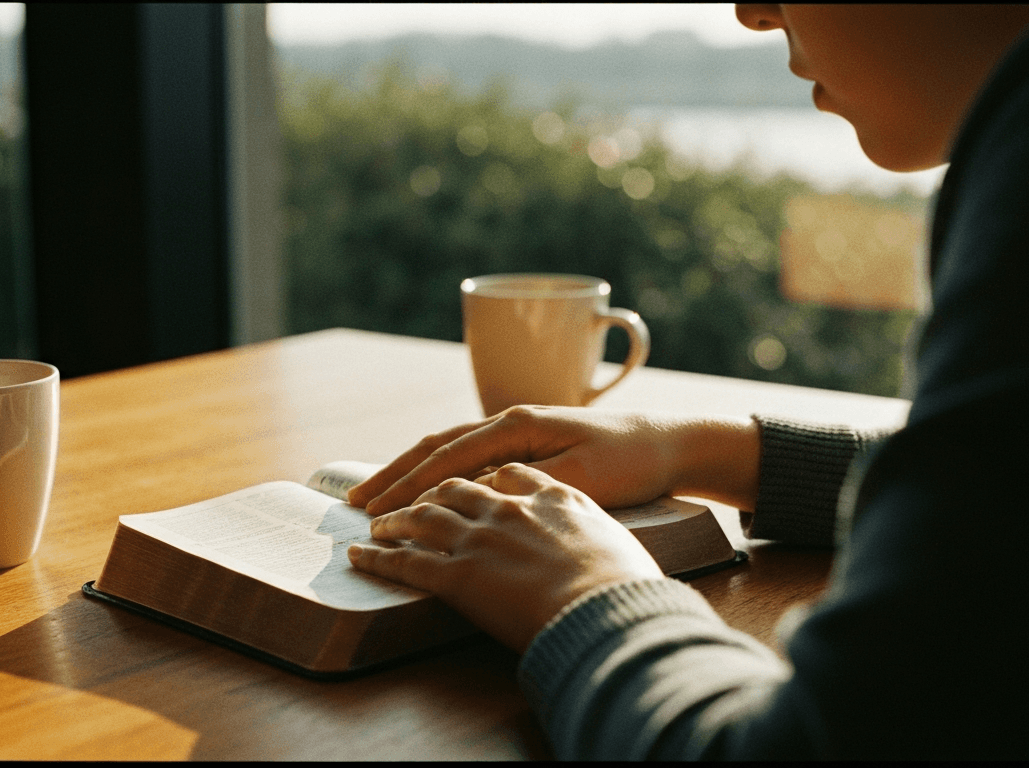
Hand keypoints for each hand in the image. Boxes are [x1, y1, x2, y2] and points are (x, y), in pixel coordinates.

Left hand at [346, 463, 664, 651]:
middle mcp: (508, 506)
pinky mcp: (459, 575)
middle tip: (398, 493)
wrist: (613, 607)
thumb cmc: (626, 581)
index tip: (460, 480)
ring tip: (373, 519)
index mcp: (548, 492)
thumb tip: (580, 542)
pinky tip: (359, 556)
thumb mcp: (613, 533)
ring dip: (392, 516)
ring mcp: (481, 537)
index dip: (475, 475)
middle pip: (452, 483)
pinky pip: (405, 562)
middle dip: (419, 485)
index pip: (500, 470)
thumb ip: (585, 526)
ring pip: (422, 516)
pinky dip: (377, 557)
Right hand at [348, 405, 760, 515]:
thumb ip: (526, 487)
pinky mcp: (531, 444)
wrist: (672, 443)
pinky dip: (441, 473)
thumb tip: (476, 497)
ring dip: (412, 472)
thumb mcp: (581, 480)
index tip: (373, 508)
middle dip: (394, 475)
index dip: (404, 482)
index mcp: (518, 425)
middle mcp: (512, 421)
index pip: (446, 454)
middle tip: (356, 506)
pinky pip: (472, 457)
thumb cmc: (632, 462)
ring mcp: (520, 430)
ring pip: (451, 450)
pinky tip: (428, 492)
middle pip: (437, 446)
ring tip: (378, 498)